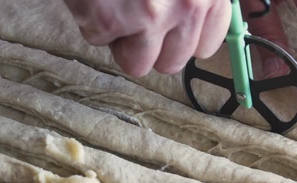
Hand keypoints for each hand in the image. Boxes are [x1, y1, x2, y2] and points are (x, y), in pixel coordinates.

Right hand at [64, 0, 230, 76]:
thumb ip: (195, 3)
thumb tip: (192, 33)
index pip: (206, 46)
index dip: (182, 38)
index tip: (169, 28)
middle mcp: (188, 6)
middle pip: (171, 63)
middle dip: (150, 43)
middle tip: (135, 11)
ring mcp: (149, 14)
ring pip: (136, 63)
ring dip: (120, 39)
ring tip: (115, 4)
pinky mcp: (109, 18)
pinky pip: (97, 39)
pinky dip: (89, 17)